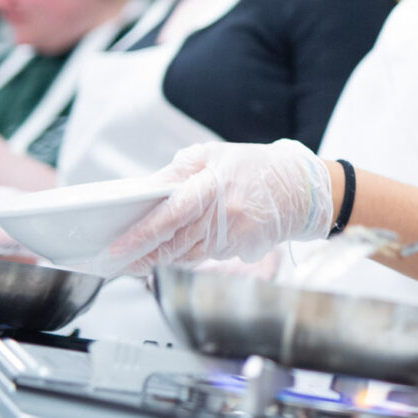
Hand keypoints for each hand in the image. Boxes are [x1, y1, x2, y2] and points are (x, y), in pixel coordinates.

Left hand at [95, 140, 331, 275]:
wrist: (302, 188)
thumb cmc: (257, 167)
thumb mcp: (215, 154)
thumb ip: (178, 171)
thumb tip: (146, 191)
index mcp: (214, 187)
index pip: (170, 216)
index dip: (140, 235)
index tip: (115, 249)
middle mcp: (225, 216)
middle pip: (173, 245)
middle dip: (140, 257)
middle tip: (114, 263)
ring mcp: (236, 237)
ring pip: (186, 256)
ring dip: (160, 259)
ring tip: (139, 258)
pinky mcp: (243, 251)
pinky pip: (207, 257)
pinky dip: (190, 253)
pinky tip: (183, 246)